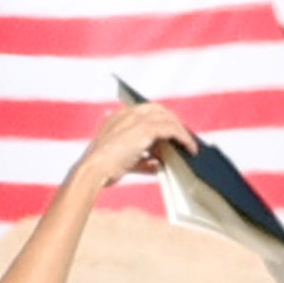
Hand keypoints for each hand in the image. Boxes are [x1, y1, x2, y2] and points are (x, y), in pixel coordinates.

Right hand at [74, 102, 195, 188]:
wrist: (93, 171)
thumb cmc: (103, 169)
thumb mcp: (125, 162)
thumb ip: (141, 161)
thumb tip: (157, 165)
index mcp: (117, 117)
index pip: (146, 111)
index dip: (161, 120)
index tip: (172, 131)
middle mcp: (127, 113)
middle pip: (159, 111)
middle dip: (174, 123)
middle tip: (185, 137)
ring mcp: (135, 119)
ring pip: (167, 118)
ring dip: (180, 131)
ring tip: (190, 145)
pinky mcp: (145, 128)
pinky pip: (172, 129)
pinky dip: (183, 138)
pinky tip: (190, 149)